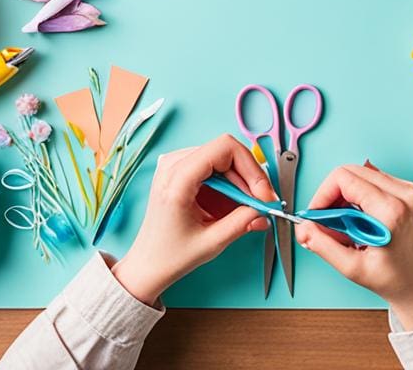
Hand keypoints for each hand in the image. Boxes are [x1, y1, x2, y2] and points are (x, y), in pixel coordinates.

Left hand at [111, 134, 273, 303]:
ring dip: (241, 181)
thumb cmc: (170, 255)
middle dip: (250, 177)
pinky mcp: (180, 169)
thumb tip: (265, 210)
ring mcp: (174, 164)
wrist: (148, 263)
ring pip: (222, 157)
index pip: (224, 148)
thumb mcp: (211, 242)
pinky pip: (214, 165)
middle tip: (263, 202)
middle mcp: (172, 165)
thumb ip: (242, 222)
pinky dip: (229, 182)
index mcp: (176, 181)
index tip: (263, 193)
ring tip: (247, 207)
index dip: (251, 168)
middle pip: (226, 151)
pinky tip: (231, 204)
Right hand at [295, 162, 412, 329]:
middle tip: (326, 219)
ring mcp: (408, 190)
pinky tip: (357, 216)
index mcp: (391, 210)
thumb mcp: (352, 268)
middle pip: (351, 171)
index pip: (344, 178)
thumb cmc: (393, 279)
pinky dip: (357, 194)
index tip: (316, 213)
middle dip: (331, 194)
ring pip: (360, 173)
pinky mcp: (407, 191)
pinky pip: (372, 178)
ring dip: (344, 194)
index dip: (323, 194)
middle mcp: (404, 194)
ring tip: (344, 222)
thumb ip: (323, 245)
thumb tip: (304, 228)